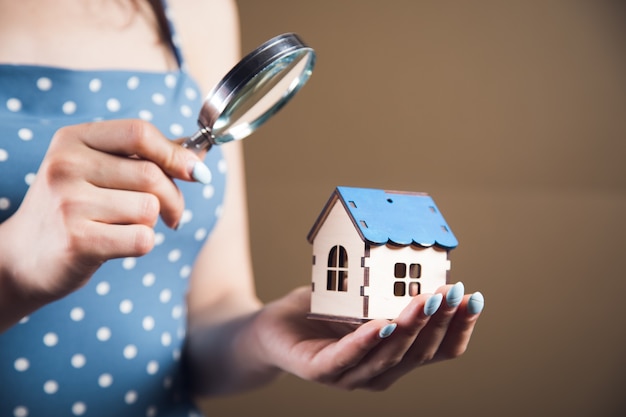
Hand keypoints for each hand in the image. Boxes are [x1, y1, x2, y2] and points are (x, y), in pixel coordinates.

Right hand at [0, 119, 206, 311]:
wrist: (23, 257)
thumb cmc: (73, 209)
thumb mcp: (97, 172)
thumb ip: (144, 159)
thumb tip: (198, 156)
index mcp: (73, 139)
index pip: (139, 132)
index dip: (176, 153)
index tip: (196, 172)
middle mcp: (66, 165)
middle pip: (152, 175)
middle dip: (174, 198)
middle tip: (171, 214)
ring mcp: (69, 203)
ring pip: (149, 208)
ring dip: (152, 223)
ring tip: (127, 227)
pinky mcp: (77, 240)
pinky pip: (142, 238)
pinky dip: (142, 244)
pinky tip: (118, 244)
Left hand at [253, 283, 483, 390]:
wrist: (273, 328)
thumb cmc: (323, 312)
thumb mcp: (363, 296)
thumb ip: (390, 290)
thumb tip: (425, 258)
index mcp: (396, 356)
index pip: (439, 350)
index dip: (459, 327)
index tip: (473, 297)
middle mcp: (379, 372)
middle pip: (418, 353)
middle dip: (439, 321)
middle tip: (452, 291)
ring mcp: (350, 375)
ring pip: (388, 356)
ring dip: (410, 328)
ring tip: (425, 300)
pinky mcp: (320, 371)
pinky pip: (347, 358)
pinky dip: (366, 342)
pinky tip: (382, 324)